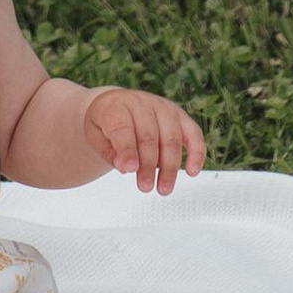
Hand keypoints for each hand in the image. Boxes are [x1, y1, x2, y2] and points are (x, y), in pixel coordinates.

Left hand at [84, 88, 205, 195]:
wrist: (116, 104)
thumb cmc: (107, 122)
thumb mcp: (95, 135)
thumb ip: (108, 152)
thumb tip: (124, 167)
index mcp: (117, 107)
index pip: (123, 129)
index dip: (127, 150)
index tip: (129, 170)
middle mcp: (142, 103)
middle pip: (149, 137)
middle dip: (148, 166)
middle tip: (144, 186)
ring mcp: (163, 107)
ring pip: (172, 138)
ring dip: (169, 167)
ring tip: (163, 188)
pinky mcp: (179, 115)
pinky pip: (193, 133)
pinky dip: (196, 153)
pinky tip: (192, 171)